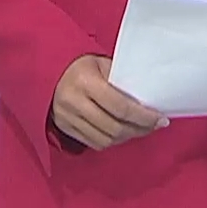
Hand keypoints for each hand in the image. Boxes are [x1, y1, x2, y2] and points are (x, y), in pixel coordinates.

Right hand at [50, 54, 166, 149]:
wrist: (45, 69)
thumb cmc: (79, 64)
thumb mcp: (100, 64)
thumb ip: (121, 80)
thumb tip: (147, 99)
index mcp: (85, 81)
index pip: (121, 107)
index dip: (144, 117)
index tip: (160, 119)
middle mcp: (74, 102)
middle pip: (115, 128)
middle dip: (139, 129)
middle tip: (154, 126)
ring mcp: (66, 118)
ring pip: (105, 140)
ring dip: (127, 138)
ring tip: (139, 129)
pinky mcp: (64, 128)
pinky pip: (94, 143)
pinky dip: (111, 141)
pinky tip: (121, 133)